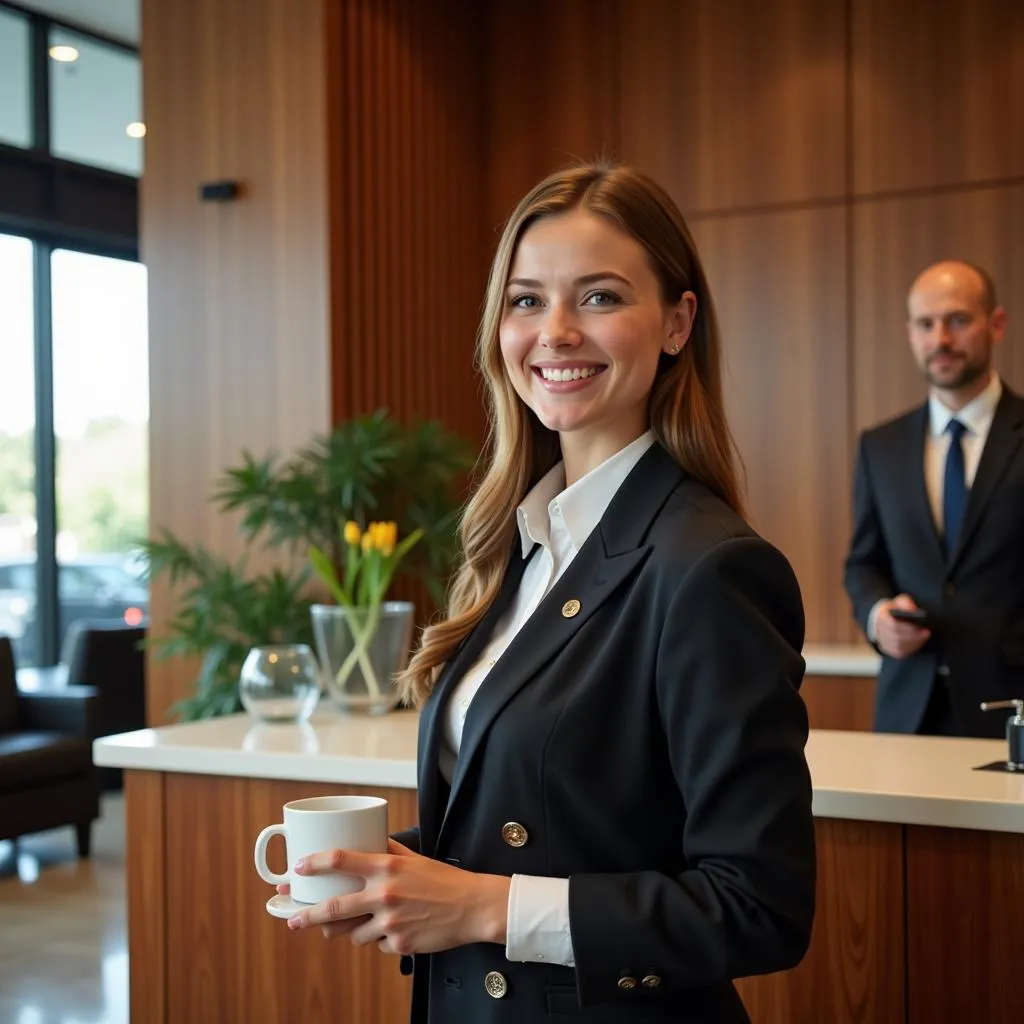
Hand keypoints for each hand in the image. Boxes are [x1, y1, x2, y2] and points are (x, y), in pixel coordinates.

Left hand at [282, 839, 510, 954]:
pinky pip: (377, 945)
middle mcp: (384, 894)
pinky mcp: (398, 944)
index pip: (341, 860)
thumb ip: (388, 850)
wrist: (471, 907)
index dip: (315, 863)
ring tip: (372, 921)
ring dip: (356, 929)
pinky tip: (399, 928)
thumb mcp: (414, 858)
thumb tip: (368, 840)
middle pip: (333, 908)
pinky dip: (382, 939)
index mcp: (387, 867)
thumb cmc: (444, 880)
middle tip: (294, 919)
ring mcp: (390, 922)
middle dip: (308, 916)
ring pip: (353, 933)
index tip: (300, 867)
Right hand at [875, 594, 930, 658]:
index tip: (918, 624)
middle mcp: (879, 632)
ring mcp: (883, 642)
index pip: (892, 625)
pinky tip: (920, 641)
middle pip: (897, 637)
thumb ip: (905, 603)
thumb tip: (913, 610)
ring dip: (914, 642)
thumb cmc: (892, 609)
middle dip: (913, 635)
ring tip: (925, 635)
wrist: (880, 619)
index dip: (906, 626)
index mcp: (880, 619)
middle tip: (926, 631)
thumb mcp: (898, 602)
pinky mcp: (889, 650)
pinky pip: (900, 652)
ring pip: (899, 646)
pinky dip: (911, 647)